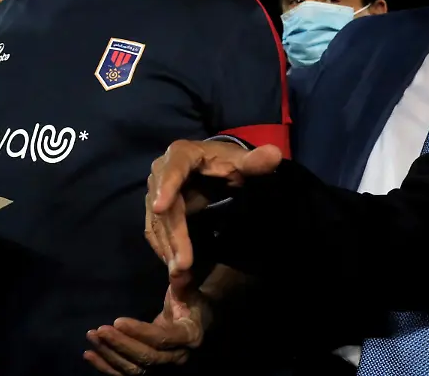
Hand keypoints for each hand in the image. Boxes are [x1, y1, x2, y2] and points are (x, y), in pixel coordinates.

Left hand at [84, 285, 210, 374]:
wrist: (196, 322)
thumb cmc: (189, 302)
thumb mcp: (188, 290)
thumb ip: (182, 281)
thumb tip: (179, 267)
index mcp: (189, 337)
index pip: (161, 339)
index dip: (139, 332)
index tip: (117, 321)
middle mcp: (177, 357)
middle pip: (147, 358)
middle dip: (121, 344)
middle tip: (101, 329)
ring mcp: (163, 367)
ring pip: (135, 369)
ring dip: (111, 354)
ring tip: (92, 336)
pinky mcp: (150, 369)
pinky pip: (126, 374)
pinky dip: (106, 367)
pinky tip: (89, 354)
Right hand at [146, 140, 281, 284]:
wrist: (211, 168)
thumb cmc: (226, 163)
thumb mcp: (241, 162)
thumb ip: (255, 162)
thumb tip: (274, 155)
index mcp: (180, 154)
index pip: (173, 171)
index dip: (166, 188)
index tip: (160, 208)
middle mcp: (160, 172)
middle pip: (165, 206)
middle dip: (174, 235)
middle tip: (183, 265)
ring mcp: (154, 192)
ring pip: (157, 223)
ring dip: (168, 249)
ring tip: (181, 275)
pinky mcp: (153, 210)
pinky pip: (155, 231)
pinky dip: (164, 249)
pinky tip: (175, 269)